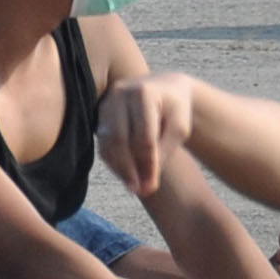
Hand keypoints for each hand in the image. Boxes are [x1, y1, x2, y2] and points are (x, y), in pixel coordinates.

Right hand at [94, 72, 204, 198]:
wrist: (165, 88)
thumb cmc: (176, 109)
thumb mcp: (179, 129)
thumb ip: (164, 153)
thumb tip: (145, 185)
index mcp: (144, 93)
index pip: (144, 137)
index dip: (148, 164)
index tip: (152, 186)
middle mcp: (121, 93)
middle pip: (121, 139)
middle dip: (130, 169)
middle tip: (139, 191)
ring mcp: (107, 101)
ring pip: (108, 142)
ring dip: (119, 168)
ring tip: (133, 186)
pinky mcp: (100, 112)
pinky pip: (103, 142)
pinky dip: (113, 161)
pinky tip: (125, 174)